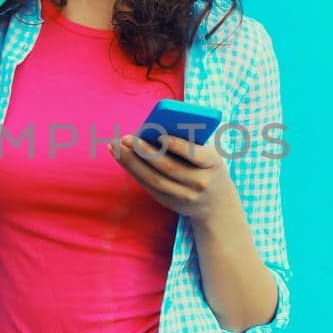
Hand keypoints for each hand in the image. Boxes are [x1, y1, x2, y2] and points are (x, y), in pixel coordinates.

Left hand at [108, 132, 236, 220]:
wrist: (216, 204)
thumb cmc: (208, 167)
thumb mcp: (209, 154)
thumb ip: (190, 142)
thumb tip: (155, 128)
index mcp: (213, 164)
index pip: (196, 155)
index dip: (178, 146)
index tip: (161, 135)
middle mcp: (199, 183)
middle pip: (169, 168)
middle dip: (146, 152)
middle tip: (127, 138)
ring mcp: (184, 196)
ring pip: (154, 179)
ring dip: (132, 162)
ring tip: (116, 146)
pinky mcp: (169, 202)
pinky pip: (148, 186)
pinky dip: (133, 170)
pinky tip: (121, 156)